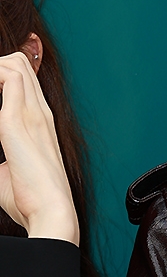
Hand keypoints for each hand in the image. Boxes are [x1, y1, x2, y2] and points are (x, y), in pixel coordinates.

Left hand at [0, 51, 78, 242]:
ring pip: (14, 64)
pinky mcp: (17, 123)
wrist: (52, 213)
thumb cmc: (31, 199)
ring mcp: (32, 115)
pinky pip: (5, 80)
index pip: (25, 78)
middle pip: (20, 63)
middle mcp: (39, 114)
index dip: (4, 73)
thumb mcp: (9, 167)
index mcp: (40, 124)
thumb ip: (0, 155)